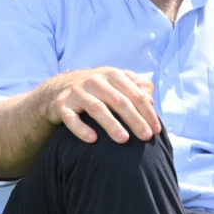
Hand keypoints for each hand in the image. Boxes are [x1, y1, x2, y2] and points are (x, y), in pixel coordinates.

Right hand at [36, 67, 157, 143]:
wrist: (57, 89)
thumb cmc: (96, 89)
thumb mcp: (116, 82)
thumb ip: (136, 87)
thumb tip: (150, 100)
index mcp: (112, 75)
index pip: (135, 94)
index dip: (148, 112)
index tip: (156, 130)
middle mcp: (95, 81)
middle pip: (119, 101)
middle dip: (135, 120)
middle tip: (146, 137)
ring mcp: (77, 92)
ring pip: (97, 108)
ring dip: (112, 124)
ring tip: (124, 139)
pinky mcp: (61, 104)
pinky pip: (71, 118)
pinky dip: (81, 128)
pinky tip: (92, 139)